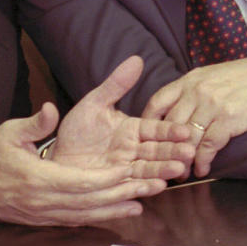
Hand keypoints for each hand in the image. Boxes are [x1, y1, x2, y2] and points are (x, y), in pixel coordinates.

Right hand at [0, 58, 183, 225]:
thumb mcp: (10, 132)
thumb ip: (35, 122)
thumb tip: (53, 109)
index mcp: (37, 178)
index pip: (80, 182)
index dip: (107, 178)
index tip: (129, 169)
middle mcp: (43, 201)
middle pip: (90, 201)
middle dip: (120, 193)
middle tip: (147, 184)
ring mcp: (43, 214)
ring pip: (86, 214)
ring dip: (115, 208)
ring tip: (142, 201)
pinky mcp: (43, 219)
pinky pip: (76, 219)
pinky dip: (99, 216)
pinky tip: (117, 211)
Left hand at [52, 56, 193, 179]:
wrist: (56, 159)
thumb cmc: (76, 130)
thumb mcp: (95, 103)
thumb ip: (116, 84)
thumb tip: (136, 59)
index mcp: (131, 129)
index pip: (155, 129)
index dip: (170, 130)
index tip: (185, 130)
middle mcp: (133, 149)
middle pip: (157, 150)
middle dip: (173, 152)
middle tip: (190, 152)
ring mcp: (126, 168)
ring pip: (150, 169)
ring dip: (165, 169)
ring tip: (179, 169)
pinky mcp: (117, 185)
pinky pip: (134, 185)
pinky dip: (146, 187)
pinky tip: (158, 186)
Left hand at [142, 53, 246, 177]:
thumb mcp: (215, 75)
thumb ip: (195, 89)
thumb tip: (180, 108)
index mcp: (191, 79)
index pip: (157, 101)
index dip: (148, 123)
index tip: (148, 139)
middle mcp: (197, 90)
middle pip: (170, 124)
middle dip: (164, 147)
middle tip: (163, 163)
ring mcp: (212, 103)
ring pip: (188, 138)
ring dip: (183, 159)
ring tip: (182, 173)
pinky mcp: (230, 118)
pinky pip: (209, 145)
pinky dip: (204, 160)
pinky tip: (203, 170)